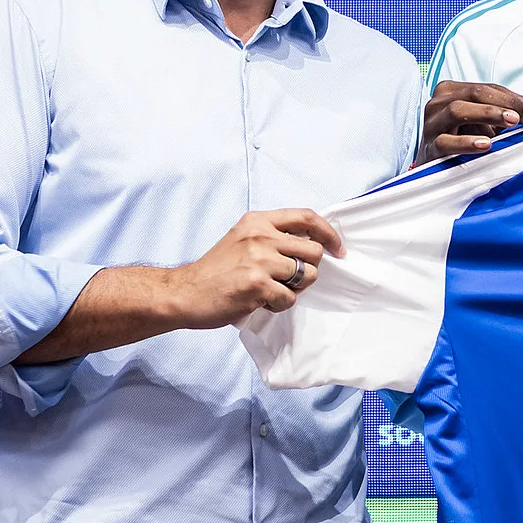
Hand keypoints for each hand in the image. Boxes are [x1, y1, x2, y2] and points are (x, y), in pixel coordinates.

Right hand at [163, 209, 344, 327]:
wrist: (184, 292)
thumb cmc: (216, 270)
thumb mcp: (243, 239)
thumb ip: (273, 237)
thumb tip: (314, 243)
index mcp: (258, 221)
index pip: (306, 217)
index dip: (329, 233)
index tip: (338, 249)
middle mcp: (260, 236)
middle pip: (313, 252)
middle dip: (308, 271)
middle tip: (288, 281)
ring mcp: (259, 260)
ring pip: (307, 276)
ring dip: (294, 290)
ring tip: (270, 291)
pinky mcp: (257, 285)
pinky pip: (290, 298)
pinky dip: (278, 305)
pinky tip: (258, 302)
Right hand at [416, 81, 522, 163]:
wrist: (435, 165)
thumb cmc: (462, 139)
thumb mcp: (483, 122)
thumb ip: (506, 114)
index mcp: (452, 90)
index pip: (488, 88)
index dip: (515, 98)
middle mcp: (439, 102)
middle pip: (474, 94)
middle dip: (504, 103)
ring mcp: (431, 124)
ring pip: (457, 110)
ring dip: (487, 114)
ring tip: (510, 122)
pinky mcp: (429, 147)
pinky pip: (446, 142)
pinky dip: (467, 143)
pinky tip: (486, 144)